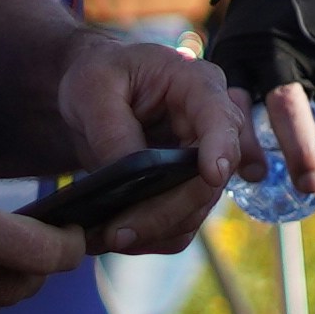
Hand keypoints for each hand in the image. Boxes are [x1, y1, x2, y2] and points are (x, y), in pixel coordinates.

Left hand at [53, 35, 254, 258]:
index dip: (221, 147)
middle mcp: (212, 126)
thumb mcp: (93, 88)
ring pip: (196, 209)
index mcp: (197, 86)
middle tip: (116, 233)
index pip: (220, 118)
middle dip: (166, 211)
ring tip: (105, 237)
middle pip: (208, 179)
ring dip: (156, 230)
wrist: (97, 92)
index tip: (211, 174)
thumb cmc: (98, 75)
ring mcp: (203, 161)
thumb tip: (130, 178)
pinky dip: (152, 237)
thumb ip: (113, 128)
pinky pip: (182, 223)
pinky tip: (117, 237)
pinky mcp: (187, 188)